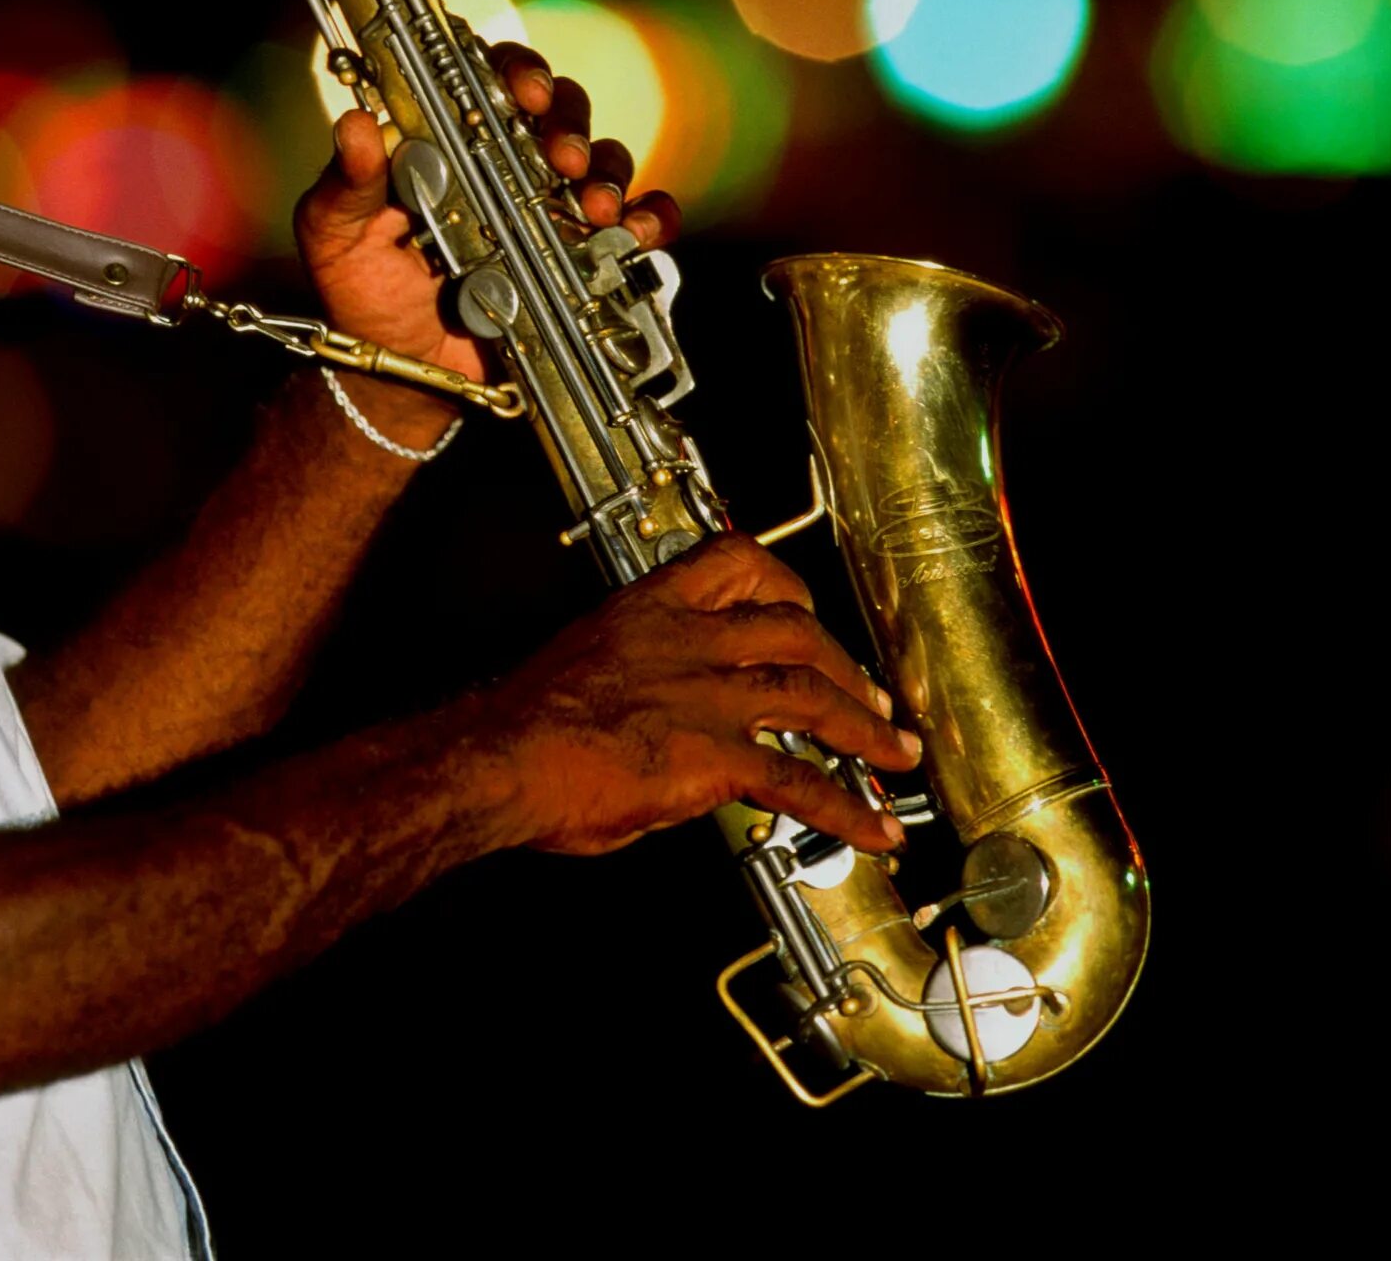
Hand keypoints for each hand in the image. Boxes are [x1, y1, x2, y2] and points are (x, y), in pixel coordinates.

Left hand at [293, 40, 685, 392]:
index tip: (524, 92)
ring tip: (594, 208)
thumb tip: (355, 125)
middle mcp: (507, 164)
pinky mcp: (582, 257)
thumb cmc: (364, 294)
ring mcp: (549, 209)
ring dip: (608, 173)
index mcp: (449, 141)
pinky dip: (652, 218)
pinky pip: (636, 224)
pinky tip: (640, 233)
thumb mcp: (337, 237)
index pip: (490, 81)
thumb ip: (348, 184)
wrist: (403, 375)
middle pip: (559, 110)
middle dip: (569, 122)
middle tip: (561, 158)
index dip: (516, 71)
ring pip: (602, 160)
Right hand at [468, 535, 920, 856]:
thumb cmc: (517, 723)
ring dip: (863, 726)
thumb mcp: (585, 667)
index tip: (805, 604)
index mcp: (648, 609)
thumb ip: (639, 680)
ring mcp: (706, 695)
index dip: (783, 581)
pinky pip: (797, 781)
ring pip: (810, 693)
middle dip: (842, 661)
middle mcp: (687, 640)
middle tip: (870, 694)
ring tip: (895, 752)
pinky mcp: (713, 755)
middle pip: (793, 629)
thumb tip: (664, 719)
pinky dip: (845, 807)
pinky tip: (872, 830)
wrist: (494, 758)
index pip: (733, 561)